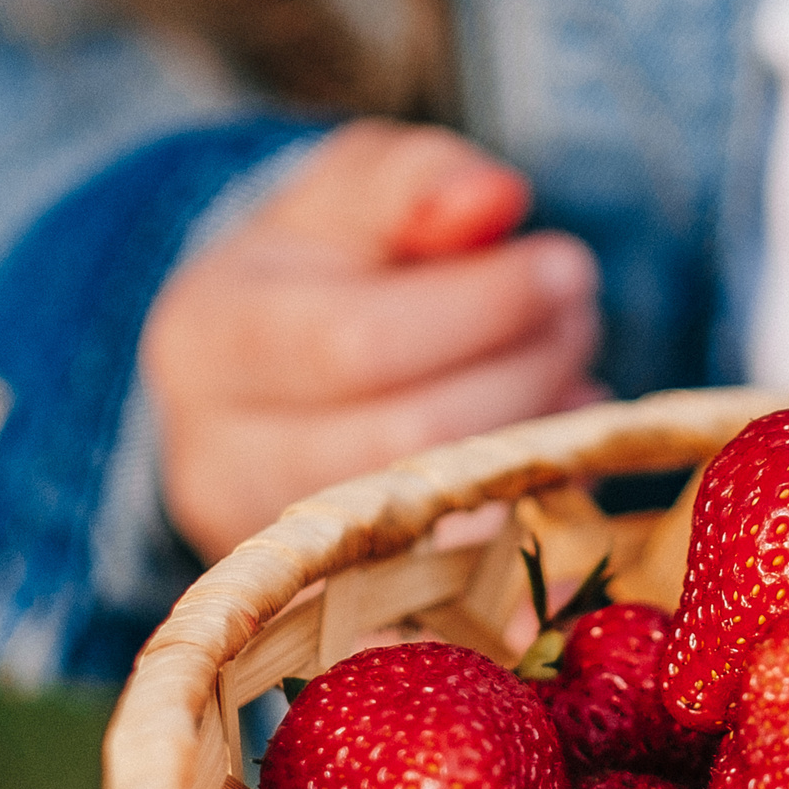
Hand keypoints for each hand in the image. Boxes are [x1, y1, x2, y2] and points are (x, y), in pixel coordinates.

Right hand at [145, 119, 605, 560]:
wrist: (264, 372)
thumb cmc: (322, 268)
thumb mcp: (355, 193)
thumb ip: (419, 182)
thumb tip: (493, 197)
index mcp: (209, 337)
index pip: (359, 341)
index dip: (484, 307)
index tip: (564, 265)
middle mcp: (217, 456)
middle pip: (404, 441)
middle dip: (523, 376)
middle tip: (579, 320)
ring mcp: (272, 549)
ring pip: (435, 523)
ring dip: (534, 452)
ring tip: (575, 386)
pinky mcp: (330, 606)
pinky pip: (446, 599)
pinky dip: (525, 539)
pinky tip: (560, 475)